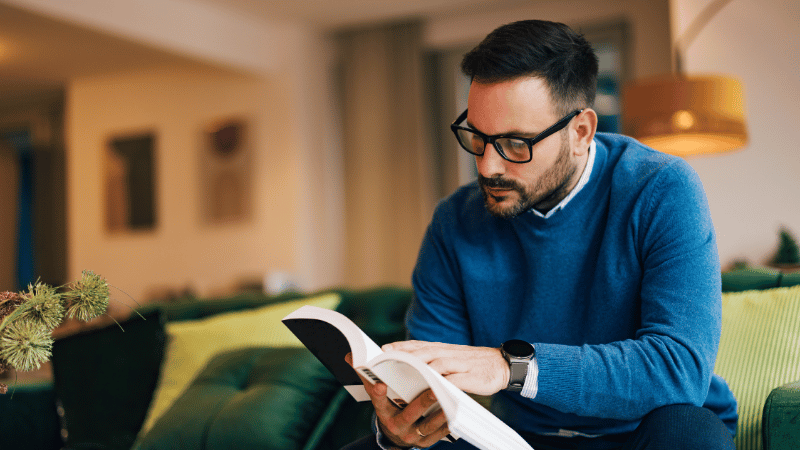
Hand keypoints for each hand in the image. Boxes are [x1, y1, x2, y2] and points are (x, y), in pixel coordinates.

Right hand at [345, 353, 449, 447]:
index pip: (379, 402)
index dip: (378, 394)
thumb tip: (349, 356)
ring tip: (450, 399)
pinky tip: (456, 412)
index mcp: (383, 412)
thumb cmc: (390, 408)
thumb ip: (368, 377)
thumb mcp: (378, 396)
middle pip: (409, 413)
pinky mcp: (426, 442)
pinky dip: (448, 423)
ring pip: (427, 425)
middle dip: (421, 401)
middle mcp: (397, 426)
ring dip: (439, 413)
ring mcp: (412, 436)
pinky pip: (439, 434)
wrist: (397, 436)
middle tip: (432, 389)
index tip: (380, 384)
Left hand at [383, 341, 509, 395]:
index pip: (419, 345)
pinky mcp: (471, 377)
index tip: (384, 349)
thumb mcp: (453, 358)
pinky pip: (455, 380)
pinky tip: (432, 388)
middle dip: (405, 355)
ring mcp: (460, 365)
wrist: (503, 364)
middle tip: (388, 359)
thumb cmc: (474, 364)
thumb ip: (436, 360)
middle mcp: (450, 354)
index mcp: (444, 349)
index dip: (401, 346)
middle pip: (424, 352)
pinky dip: (443, 383)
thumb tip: (413, 365)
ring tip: (403, 372)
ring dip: (420, 367)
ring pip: (437, 364)